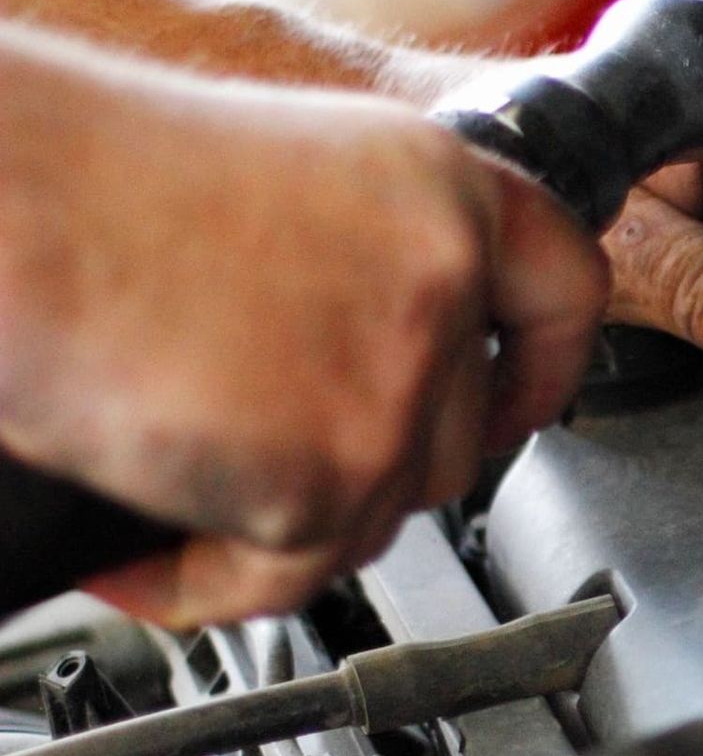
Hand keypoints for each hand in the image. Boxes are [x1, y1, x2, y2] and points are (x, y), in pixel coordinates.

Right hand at [0, 48, 607, 624]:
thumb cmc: (85, 179)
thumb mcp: (279, 178)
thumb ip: (369, 260)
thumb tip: (386, 356)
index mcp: (439, 187)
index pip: (564, 292)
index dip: (543, 366)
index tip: (520, 406)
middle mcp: (442, 282)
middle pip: (456, 438)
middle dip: (366, 466)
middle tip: (266, 448)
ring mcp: (396, 387)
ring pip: (376, 516)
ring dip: (282, 521)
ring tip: (176, 473)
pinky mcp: (326, 480)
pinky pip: (286, 576)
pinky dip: (206, 578)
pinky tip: (139, 544)